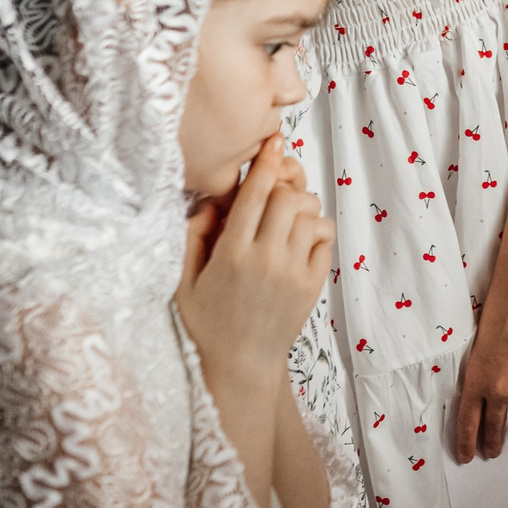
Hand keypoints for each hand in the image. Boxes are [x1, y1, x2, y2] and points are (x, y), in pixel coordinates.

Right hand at [175, 138, 331, 384]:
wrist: (241, 365)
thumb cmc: (206, 323)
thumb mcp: (184, 282)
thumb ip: (193, 237)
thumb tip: (212, 201)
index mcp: (231, 254)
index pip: (254, 194)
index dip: (266, 162)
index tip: (273, 141)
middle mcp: (265, 259)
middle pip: (286, 197)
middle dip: (282, 182)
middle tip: (274, 183)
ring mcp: (293, 272)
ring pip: (309, 214)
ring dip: (299, 204)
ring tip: (283, 212)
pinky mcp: (312, 284)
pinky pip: (324, 238)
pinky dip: (314, 227)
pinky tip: (297, 235)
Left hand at [450, 267, 507, 461]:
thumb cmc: (498, 310)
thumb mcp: (478, 347)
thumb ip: (482, 374)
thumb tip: (489, 394)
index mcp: (475, 381)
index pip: (467, 422)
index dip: (467, 443)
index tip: (468, 457)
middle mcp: (498, 390)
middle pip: (494, 427)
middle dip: (493, 443)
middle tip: (494, 453)